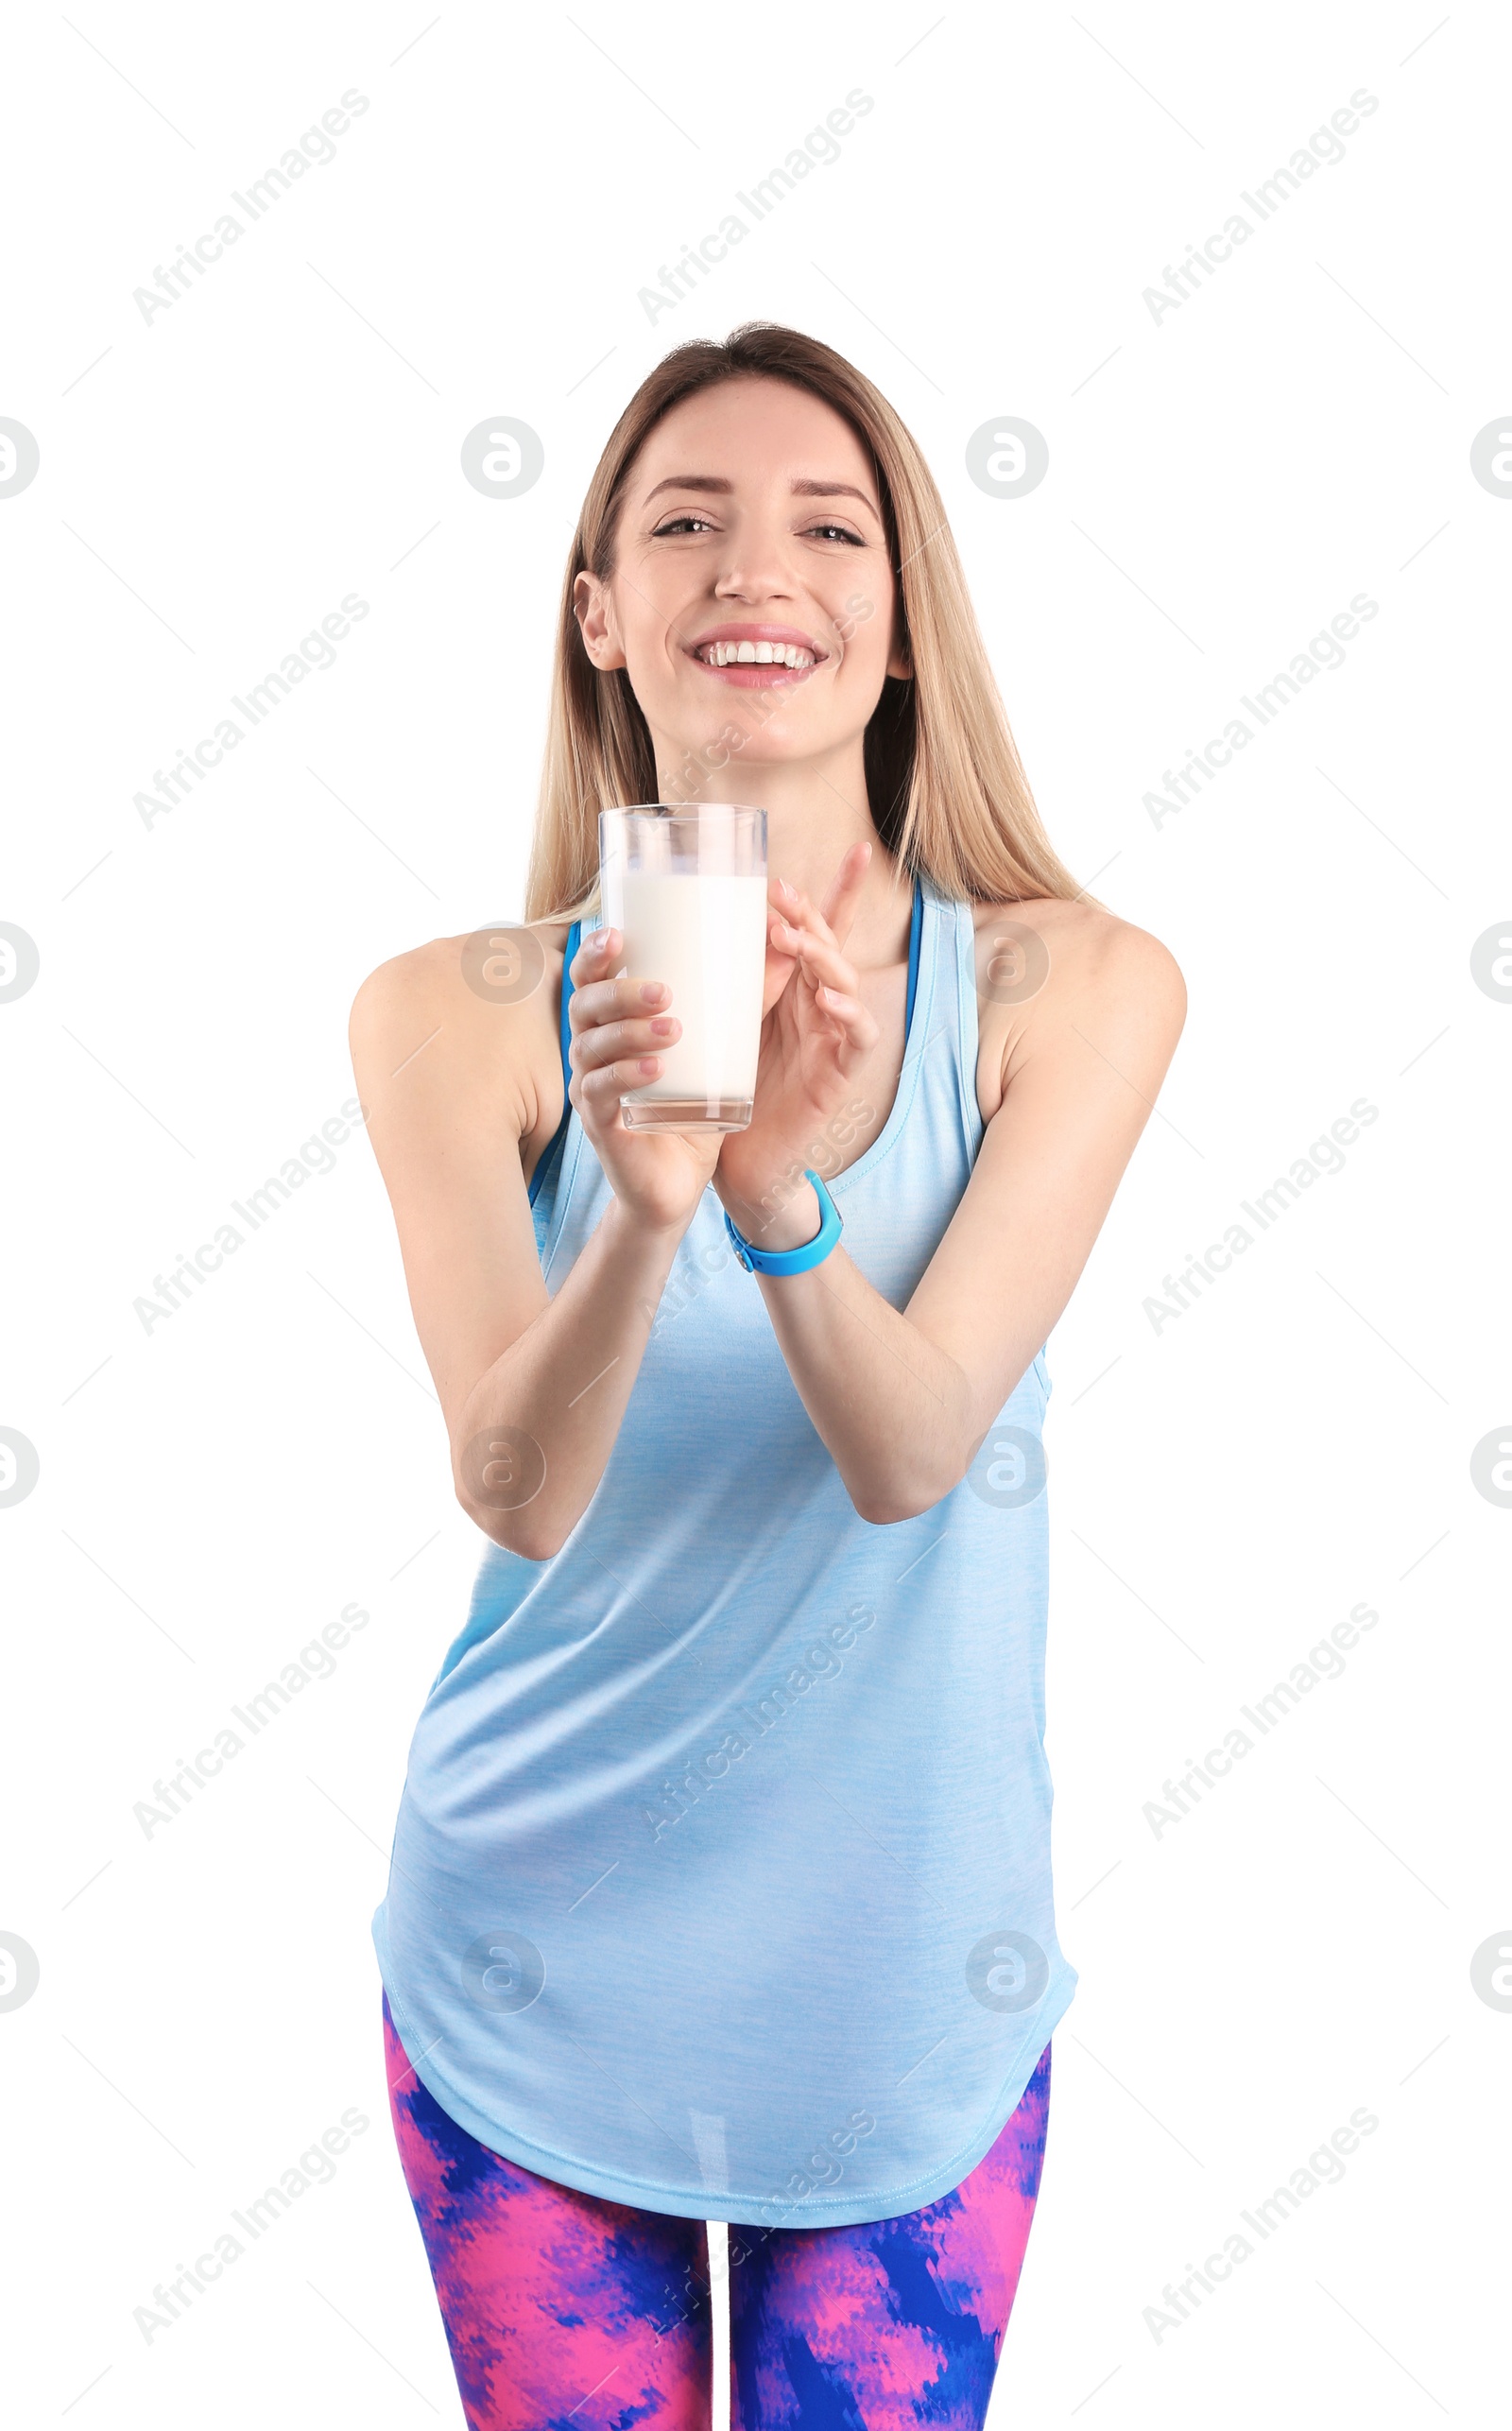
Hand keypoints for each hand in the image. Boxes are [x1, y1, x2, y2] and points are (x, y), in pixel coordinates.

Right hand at [565, 927, 721, 1232]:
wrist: (678, 1184)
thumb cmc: (692, 1110)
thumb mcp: (719, 1052)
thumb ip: (746, 1002)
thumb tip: (785, 948)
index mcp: (611, 1025)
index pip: (589, 979)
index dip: (594, 954)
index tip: (617, 934)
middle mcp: (591, 1052)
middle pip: (584, 1006)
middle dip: (620, 992)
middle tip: (664, 992)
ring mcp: (590, 1088)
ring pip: (591, 1046)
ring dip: (629, 1032)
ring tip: (672, 1028)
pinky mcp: (600, 1124)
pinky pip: (600, 1092)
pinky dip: (627, 1076)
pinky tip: (655, 1069)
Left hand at [714, 841, 880, 1245]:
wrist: (737, 1162)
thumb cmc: (727, 1090)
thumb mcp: (721, 1024)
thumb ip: (722, 980)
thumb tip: (686, 922)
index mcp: (794, 988)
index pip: (824, 930)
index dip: (843, 890)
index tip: (856, 848)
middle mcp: (820, 1005)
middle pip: (832, 946)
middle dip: (811, 915)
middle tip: (780, 896)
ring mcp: (834, 1037)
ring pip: (847, 981)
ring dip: (822, 955)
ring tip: (794, 941)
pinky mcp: (839, 1073)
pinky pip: (856, 1035)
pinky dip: (846, 1012)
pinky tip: (825, 997)